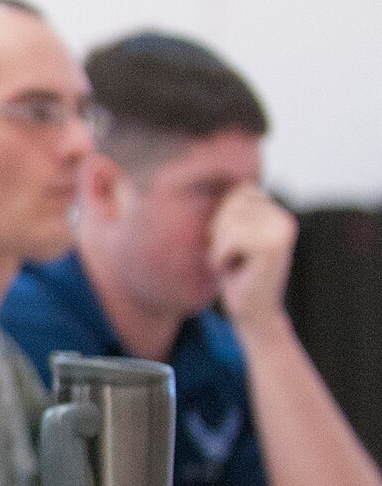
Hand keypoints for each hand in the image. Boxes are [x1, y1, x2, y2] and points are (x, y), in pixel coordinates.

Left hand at [209, 185, 296, 336]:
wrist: (253, 312)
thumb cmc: (234, 274)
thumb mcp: (227, 235)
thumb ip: (227, 209)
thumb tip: (203, 173)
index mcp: (275, 211)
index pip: (235, 191)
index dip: (221, 218)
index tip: (232, 244)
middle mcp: (283, 217)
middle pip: (230, 203)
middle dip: (219, 231)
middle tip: (232, 256)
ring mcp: (282, 230)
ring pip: (228, 220)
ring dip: (219, 246)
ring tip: (234, 263)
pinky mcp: (274, 245)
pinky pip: (230, 238)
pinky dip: (222, 256)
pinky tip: (236, 269)